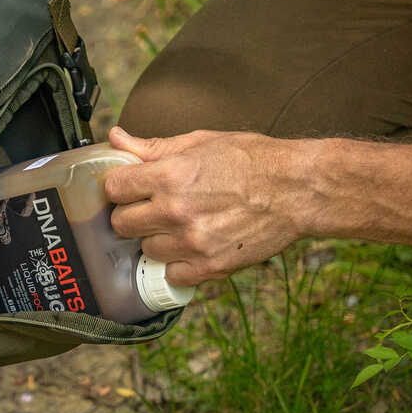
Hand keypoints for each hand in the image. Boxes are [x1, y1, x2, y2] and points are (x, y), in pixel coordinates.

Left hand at [104, 126, 309, 285]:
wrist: (297, 190)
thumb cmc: (252, 160)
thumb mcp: (201, 142)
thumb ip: (153, 146)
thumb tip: (116, 137)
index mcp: (170, 176)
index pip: (114, 188)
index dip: (120, 187)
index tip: (131, 188)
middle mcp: (176, 211)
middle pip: (122, 224)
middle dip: (133, 215)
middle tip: (153, 208)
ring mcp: (192, 242)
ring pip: (146, 251)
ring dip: (156, 240)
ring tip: (178, 227)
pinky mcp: (211, 267)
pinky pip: (172, 275)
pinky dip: (177, 265)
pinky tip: (191, 248)